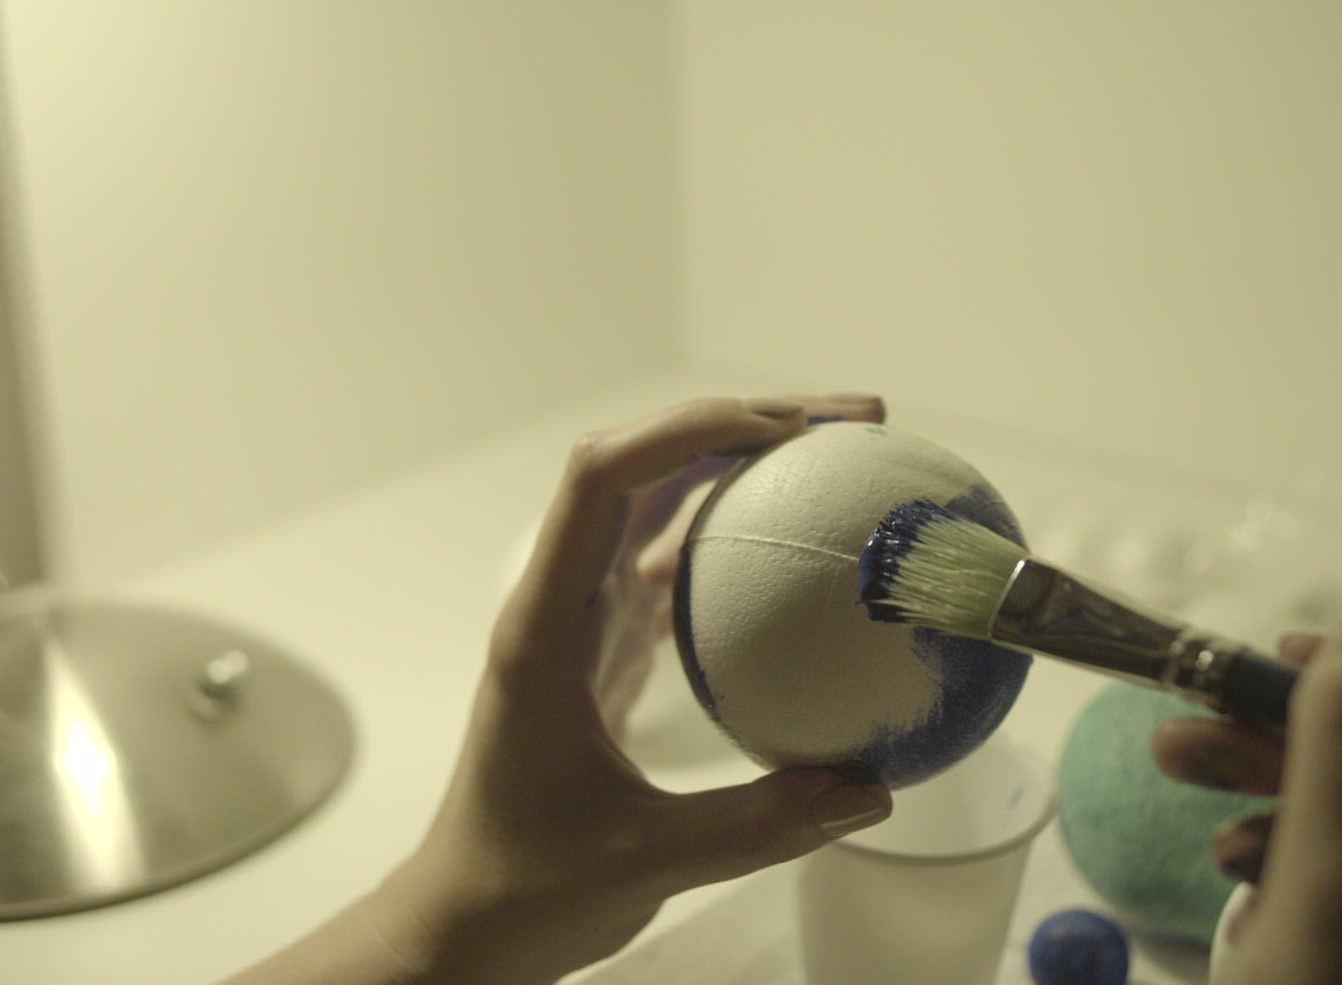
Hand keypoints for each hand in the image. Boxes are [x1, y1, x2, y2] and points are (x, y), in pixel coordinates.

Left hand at [230, 395, 893, 984]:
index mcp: (545, 628)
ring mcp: (584, 618)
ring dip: (743, 465)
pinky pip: (675, 563)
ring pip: (660, 503)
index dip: (688, 430)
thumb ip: (759, 827)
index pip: (600, 480)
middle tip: (855, 423)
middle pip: (642, 465)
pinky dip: (737, 537)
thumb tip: (874, 790)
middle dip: (741, 422)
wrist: (467, 919)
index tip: (789, 432)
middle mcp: (561, 602)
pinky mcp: (609, 646)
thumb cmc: (527, 886)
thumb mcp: (646, 863)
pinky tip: (807, 549)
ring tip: (844, 460)